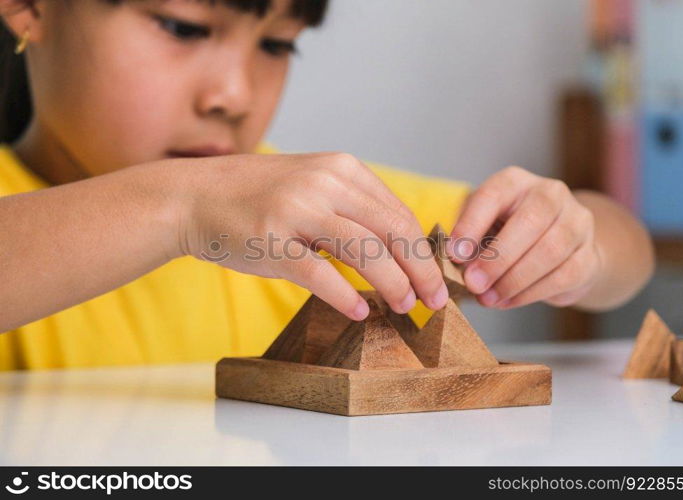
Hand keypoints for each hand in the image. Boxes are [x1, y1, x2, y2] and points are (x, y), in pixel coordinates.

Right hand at [170, 152, 448, 319]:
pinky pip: (321, 275)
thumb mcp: (312, 186)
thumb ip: (352, 208)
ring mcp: (297, 210)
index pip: (400, 213)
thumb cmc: (258, 198)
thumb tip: (398, 251)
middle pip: (394, 231)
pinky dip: (346, 297)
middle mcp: (325, 183)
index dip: (423, 250)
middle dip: (421, 270)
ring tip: (404, 308)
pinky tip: (360, 312)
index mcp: (341, 169)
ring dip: (394, 285)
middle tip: (434, 301)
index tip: (433, 278)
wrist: (194, 196)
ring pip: (366, 252)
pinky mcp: (272, 240)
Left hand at [448, 166, 602, 308]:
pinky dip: (530, 293)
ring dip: (514, 280)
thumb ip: (468, 240)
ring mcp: (576, 222)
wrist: (558, 249)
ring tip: (488, 298)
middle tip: (473, 283)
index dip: (472, 225)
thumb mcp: (481, 228)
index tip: (455, 254)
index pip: (494, 195)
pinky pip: (563, 276)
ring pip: (550, 250)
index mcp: (515, 182)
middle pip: (529, 222)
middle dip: (497, 258)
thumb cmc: (506, 234)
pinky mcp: (588, 254)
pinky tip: (508, 301)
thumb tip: (455, 261)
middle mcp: (550, 194)